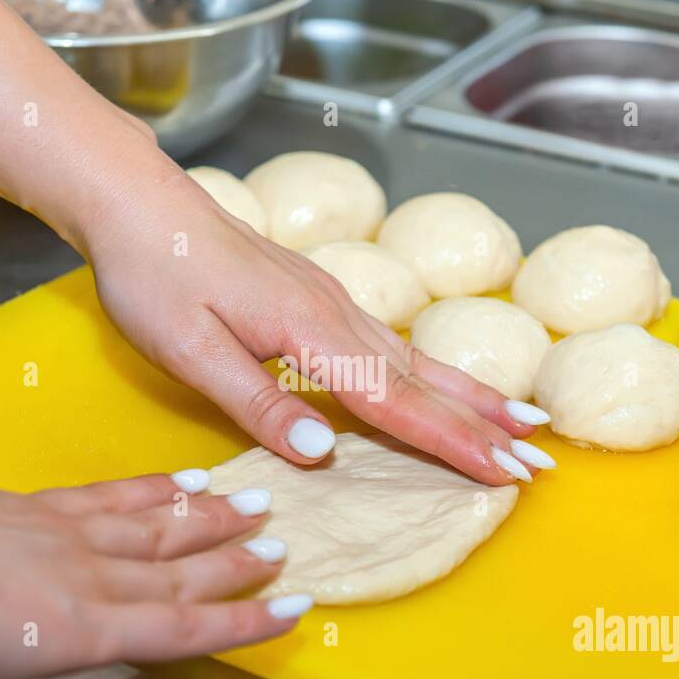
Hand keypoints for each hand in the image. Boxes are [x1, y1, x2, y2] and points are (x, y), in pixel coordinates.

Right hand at [0, 436, 306, 678]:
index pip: (107, 501)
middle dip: (210, 519)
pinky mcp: (102, 628)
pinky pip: (190, 628)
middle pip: (159, 530)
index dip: (152, 492)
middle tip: (257, 502)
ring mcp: (95, 582)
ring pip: (185, 572)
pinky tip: (282, 609)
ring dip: (236, 559)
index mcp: (27, 515)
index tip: (188, 482)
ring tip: (278, 545)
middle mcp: (74, 541)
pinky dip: (244, 620)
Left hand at [87, 169, 550, 485]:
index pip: (394, 401)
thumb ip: (257, 402)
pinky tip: (444, 382)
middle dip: (483, 424)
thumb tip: (323, 451)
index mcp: (311, 332)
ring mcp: (332, 301)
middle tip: (538, 462)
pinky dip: (433, 372)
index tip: (503, 474)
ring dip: (471, 396)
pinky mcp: (319, 298)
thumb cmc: (155, 277)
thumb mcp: (189, 350)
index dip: (451, 442)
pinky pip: (392, 344)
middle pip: (423, 380)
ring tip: (521, 423)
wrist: (140, 204)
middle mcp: (337, 314)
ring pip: (416, 359)